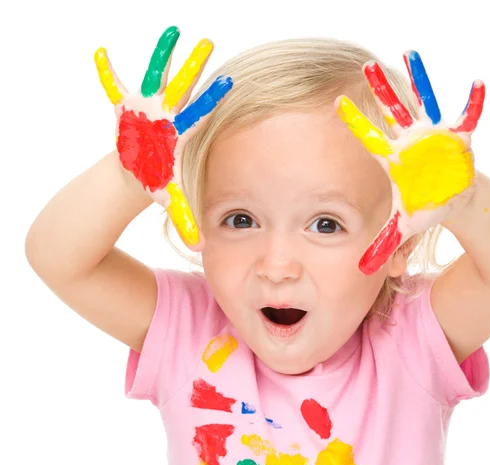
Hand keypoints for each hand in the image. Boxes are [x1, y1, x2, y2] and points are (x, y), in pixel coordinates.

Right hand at [94, 25, 232, 249]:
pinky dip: (104, 72)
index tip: (231, 84)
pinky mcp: (126, 106)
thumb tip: (201, 250)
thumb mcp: (171, 199)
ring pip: (156, 76)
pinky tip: (100, 53)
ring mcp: (148, 107)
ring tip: (172, 31)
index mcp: (181, 134)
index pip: (201, 115)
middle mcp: (169, 115)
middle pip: (185, 87)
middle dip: (194, 66)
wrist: (136, 171)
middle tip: (210, 43)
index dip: (214, 101)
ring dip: (162, 55)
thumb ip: (186, 220)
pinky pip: (112, 85)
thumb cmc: (156, 183)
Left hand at [336, 51, 484, 274]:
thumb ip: (384, 246)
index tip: (336, 103)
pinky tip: (477, 84)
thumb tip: (363, 272)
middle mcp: (411, 143)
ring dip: (419, 81)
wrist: (456, 202)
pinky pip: (468, 115)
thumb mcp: (405, 228)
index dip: (355, 123)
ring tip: (410, 54)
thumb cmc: (427, 208)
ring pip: (424, 103)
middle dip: (381, 91)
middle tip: (366, 67)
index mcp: (395, 160)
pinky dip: (473, 102)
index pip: (369, 139)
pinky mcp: (458, 137)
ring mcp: (434, 136)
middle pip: (392, 113)